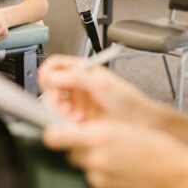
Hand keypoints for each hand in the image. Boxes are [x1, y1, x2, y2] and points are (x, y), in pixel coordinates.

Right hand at [39, 56, 159, 124]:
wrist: (139, 122)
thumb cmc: (127, 99)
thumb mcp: (101, 84)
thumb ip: (75, 78)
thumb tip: (52, 75)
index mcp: (82, 69)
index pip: (56, 65)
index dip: (48, 71)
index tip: (48, 82)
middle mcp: (77, 84)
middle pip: (51, 86)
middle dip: (56, 96)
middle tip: (64, 105)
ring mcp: (77, 101)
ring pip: (55, 104)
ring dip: (62, 111)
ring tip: (76, 116)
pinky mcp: (77, 117)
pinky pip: (62, 118)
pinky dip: (67, 120)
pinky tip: (80, 122)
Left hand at [44, 120, 187, 187]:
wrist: (177, 173)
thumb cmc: (158, 148)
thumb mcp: (124, 129)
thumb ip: (96, 129)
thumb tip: (70, 130)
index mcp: (100, 135)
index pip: (55, 136)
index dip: (53, 133)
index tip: (54, 131)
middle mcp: (95, 158)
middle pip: (70, 151)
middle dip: (78, 146)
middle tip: (98, 142)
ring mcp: (99, 177)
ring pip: (83, 165)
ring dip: (92, 161)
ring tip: (117, 157)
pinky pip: (94, 179)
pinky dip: (102, 174)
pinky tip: (121, 169)